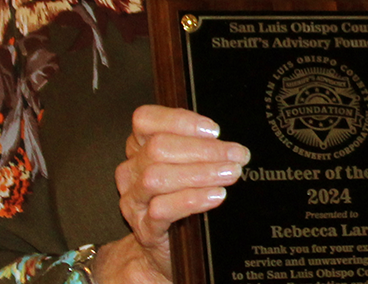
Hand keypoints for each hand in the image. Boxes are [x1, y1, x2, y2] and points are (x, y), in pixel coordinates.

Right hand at [94, 105, 250, 281]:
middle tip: (236, 155)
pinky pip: (162, 209)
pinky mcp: (143, 227)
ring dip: (200, 172)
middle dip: (203, 149)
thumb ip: (198, 147)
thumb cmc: (180, 199)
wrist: (167, 247)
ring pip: (157, 176)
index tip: (214, 130)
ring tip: (230, 173)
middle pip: (158, 148)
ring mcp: (134, 200)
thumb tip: (229, 140)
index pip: (146, 120)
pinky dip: (192, 199)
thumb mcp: (187, 166)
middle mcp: (131, 171)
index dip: (179, 121)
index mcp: (139, 148)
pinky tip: (215, 196)